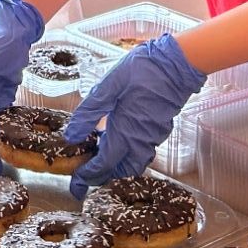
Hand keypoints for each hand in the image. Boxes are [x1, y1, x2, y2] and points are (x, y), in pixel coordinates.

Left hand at [65, 34, 205, 200]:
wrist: (178, 64)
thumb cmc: (143, 70)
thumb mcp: (110, 85)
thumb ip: (89, 112)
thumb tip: (70, 136)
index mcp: (125, 131)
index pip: (104, 165)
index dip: (88, 176)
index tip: (75, 183)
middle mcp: (140, 140)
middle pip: (120, 171)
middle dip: (102, 178)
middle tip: (85, 177)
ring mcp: (153, 137)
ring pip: (133, 164)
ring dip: (115, 168)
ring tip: (98, 160)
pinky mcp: (160, 130)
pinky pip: (142, 152)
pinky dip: (127, 156)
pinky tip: (116, 141)